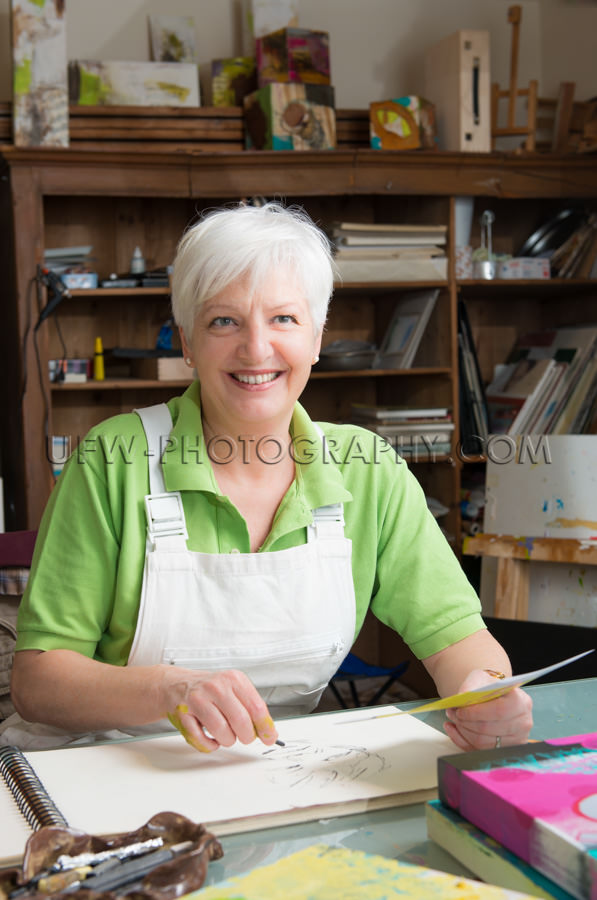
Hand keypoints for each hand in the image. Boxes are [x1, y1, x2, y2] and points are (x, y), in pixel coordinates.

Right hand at [164, 668, 278, 753]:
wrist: (178, 685)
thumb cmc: (211, 690)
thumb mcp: (234, 689)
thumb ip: (251, 708)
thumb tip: (268, 732)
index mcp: (234, 679)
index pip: (256, 707)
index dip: (265, 727)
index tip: (270, 737)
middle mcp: (216, 687)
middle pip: (241, 721)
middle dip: (246, 736)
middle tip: (245, 737)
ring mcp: (198, 699)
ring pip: (222, 732)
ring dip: (227, 740)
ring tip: (225, 734)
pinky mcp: (184, 714)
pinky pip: (202, 740)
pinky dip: (210, 745)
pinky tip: (211, 738)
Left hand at [443, 668, 532, 751]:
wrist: (496, 695)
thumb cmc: (489, 687)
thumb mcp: (480, 678)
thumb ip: (471, 687)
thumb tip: (461, 698)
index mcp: (521, 701)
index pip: (499, 711)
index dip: (476, 713)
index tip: (460, 711)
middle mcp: (523, 722)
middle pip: (489, 729)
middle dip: (466, 723)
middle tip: (452, 714)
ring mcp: (517, 739)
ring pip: (484, 742)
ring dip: (463, 732)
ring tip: (453, 720)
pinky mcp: (506, 750)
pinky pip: (480, 750)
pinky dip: (464, 741)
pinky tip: (455, 730)